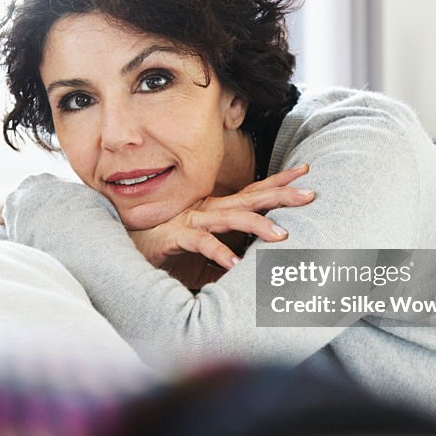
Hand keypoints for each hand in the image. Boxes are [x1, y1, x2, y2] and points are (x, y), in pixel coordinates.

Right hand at [128, 164, 314, 270]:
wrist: (125, 245)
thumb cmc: (167, 248)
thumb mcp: (205, 251)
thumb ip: (228, 252)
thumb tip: (257, 264)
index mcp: (216, 209)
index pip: (253, 192)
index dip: (278, 181)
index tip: (306, 171)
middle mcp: (207, 209)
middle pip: (250, 198)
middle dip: (281, 195)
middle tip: (310, 194)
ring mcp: (191, 220)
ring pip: (230, 218)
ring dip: (257, 226)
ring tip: (283, 236)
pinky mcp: (176, 236)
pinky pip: (201, 243)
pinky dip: (218, 252)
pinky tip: (234, 264)